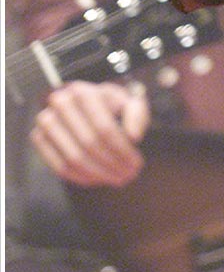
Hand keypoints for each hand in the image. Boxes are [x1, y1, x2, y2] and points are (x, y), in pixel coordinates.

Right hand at [30, 80, 150, 186]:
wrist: (85, 103)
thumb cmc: (110, 105)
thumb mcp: (129, 102)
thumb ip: (137, 114)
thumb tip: (133, 136)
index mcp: (84, 92)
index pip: (104, 128)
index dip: (122, 150)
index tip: (136, 163)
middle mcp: (60, 103)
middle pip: (89, 144)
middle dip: (112, 164)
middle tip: (128, 176)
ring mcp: (46, 121)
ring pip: (74, 158)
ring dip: (98, 174)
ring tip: (116, 179)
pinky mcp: (39, 138)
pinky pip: (59, 166)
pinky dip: (80, 177)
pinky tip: (97, 179)